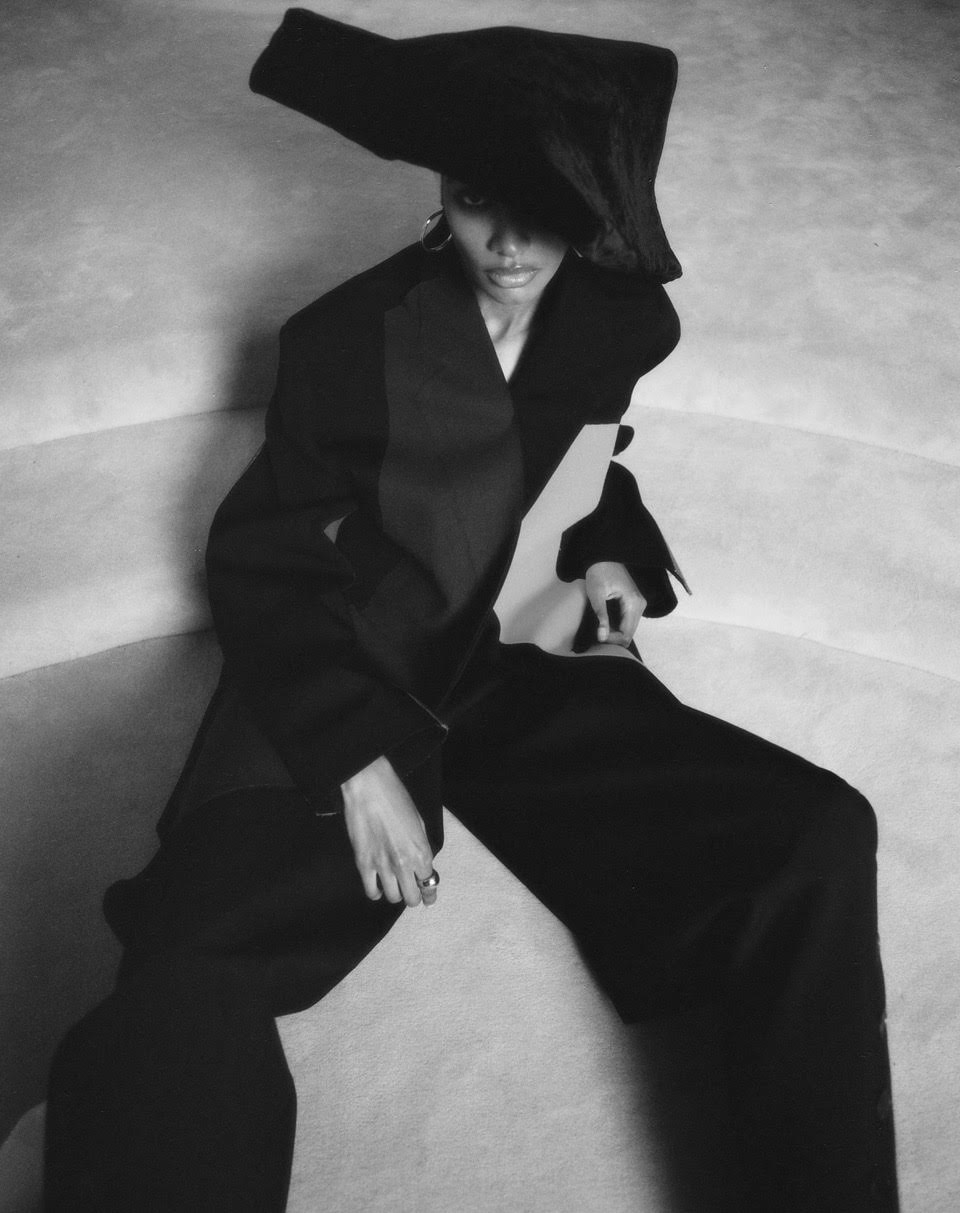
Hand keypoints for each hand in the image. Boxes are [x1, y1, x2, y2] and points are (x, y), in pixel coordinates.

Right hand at [341, 755, 437, 906]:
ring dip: (395, 894)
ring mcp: (382, 866)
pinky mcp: (363, 864)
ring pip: (392, 898)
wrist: (369, 787)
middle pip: (411, 898)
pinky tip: (377, 886)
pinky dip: (376, 892)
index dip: (429, 894)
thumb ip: (421, 846)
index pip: (428, 885)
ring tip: (394, 886)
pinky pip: (371, 891)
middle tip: (410, 890)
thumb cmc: (397, 798)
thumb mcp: (419, 822)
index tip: (428, 899)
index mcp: (421, 852)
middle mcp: (404, 865)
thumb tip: (421, 863)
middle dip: (413, 896)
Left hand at [585, 562, 645, 646]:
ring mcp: (639, 604)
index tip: (598, 636)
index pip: (627, 634)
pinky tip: (605, 624)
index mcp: (633, 603)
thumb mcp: (597, 595)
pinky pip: (627, 622)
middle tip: (597, 634)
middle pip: (629, 634)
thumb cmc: (599, 573)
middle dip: (613, 638)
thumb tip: (602, 637)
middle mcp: (640, 605)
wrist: (603, 558)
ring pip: (629, 630)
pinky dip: (617, 627)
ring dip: (614, 633)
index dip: (612, 640)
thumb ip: (601, 617)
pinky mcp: (634, 604)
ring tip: (600, 628)